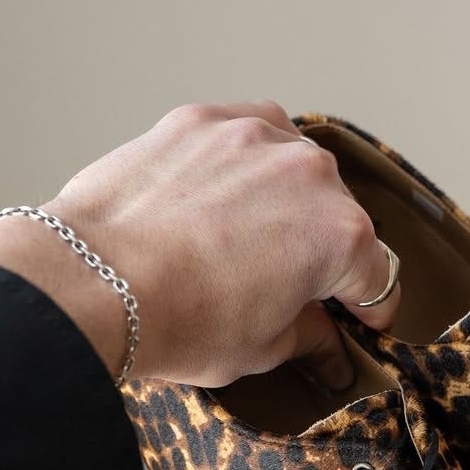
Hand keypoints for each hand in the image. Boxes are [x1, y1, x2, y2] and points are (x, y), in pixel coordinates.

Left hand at [0, 100, 399, 387]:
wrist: (92, 282)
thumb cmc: (176, 318)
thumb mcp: (260, 349)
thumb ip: (306, 334)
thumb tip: (321, 338)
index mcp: (340, 237)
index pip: (377, 273)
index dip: (369, 304)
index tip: (358, 316)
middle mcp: (309, 176)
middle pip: (339, 215)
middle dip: (323, 251)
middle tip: (292, 285)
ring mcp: (254, 139)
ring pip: (294, 168)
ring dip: (285, 199)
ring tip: (249, 237)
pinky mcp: (202, 120)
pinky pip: (245, 135)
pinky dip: (243, 162)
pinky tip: (221, 195)